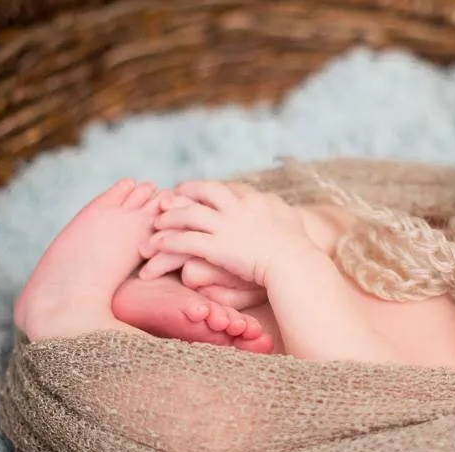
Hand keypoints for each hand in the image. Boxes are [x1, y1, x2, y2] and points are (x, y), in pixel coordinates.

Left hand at [142, 180, 311, 285]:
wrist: (295, 261)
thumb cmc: (298, 246)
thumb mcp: (291, 219)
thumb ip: (279, 210)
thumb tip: (278, 208)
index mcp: (255, 199)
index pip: (227, 188)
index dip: (210, 189)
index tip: (199, 191)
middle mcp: (237, 207)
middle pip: (204, 191)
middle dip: (185, 191)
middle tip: (169, 196)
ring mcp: (225, 226)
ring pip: (188, 214)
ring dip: (169, 217)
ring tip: (156, 222)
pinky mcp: (217, 246)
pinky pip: (186, 241)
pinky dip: (168, 241)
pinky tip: (156, 244)